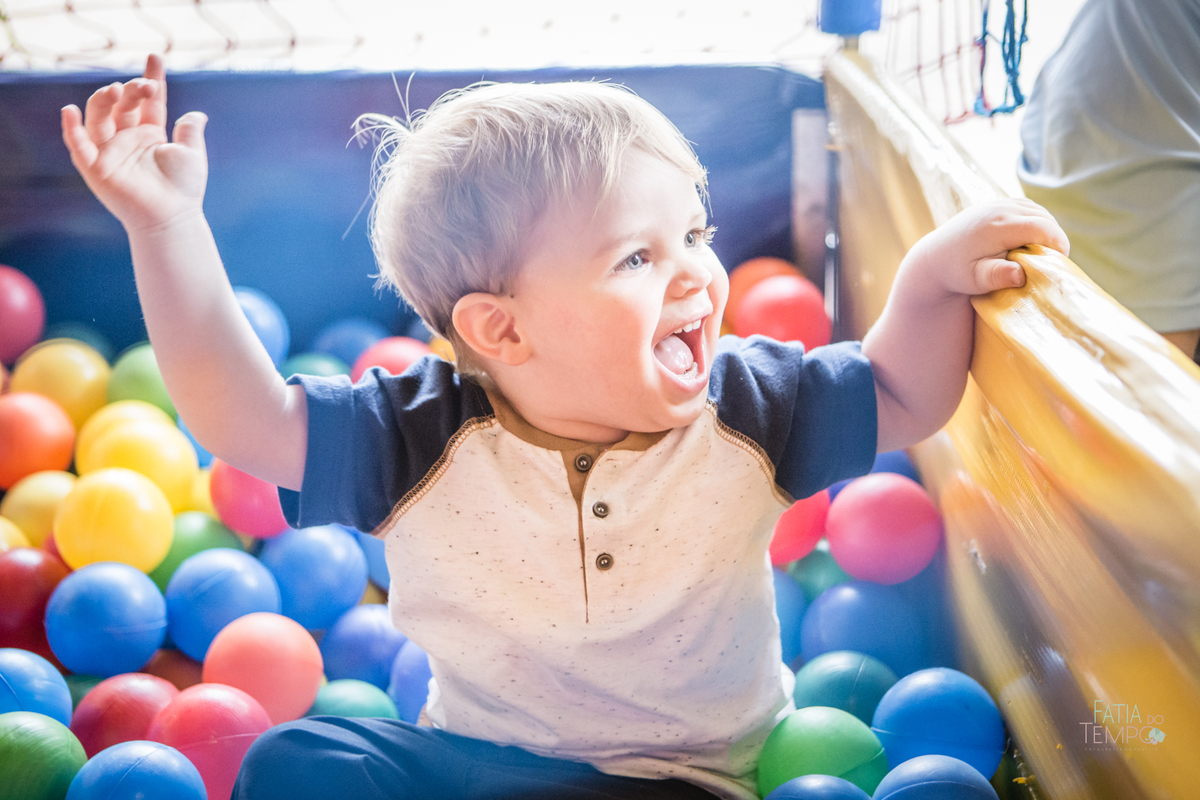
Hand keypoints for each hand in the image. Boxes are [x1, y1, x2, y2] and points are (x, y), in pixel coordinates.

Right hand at [61, 54, 207, 232]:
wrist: (172, 218)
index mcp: (148, 133)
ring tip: (114, 90)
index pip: (146, 101)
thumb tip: (197, 113)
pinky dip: (72, 130)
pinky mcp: (96, 168)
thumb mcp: (192, 154)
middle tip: (144, 86)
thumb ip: (191, 131)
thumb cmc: (183, 189)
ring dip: (103, 101)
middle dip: (130, 91)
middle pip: (122, 105)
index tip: (155, 58)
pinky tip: (69, 110)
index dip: (150, 79)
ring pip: (98, 118)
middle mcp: (126, 139)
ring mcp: (109, 151)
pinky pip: (79, 146)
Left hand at [904, 198, 1069, 298]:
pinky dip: (1036, 223)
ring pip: (1039, 211)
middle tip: (1052, 263)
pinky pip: (1028, 208)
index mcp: (998, 225)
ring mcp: (998, 202)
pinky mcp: (998, 203)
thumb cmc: (957, 273)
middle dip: (1054, 239)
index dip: (1058, 244)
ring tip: (1042, 254)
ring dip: (1047, 230)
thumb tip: (1021, 275)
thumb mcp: (975, 280)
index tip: (1059, 264)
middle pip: (1044, 218)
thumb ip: (997, 276)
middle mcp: (999, 207)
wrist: (935, 257)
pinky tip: (1032, 242)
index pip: (1043, 228)